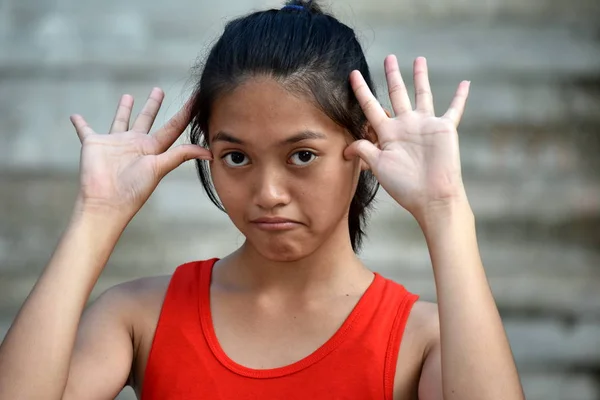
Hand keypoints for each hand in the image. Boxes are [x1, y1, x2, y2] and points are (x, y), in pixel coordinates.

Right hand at [70, 88, 211, 220]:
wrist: (106, 201)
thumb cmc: (134, 188)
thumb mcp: (160, 168)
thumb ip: (181, 155)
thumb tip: (209, 153)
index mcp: (152, 148)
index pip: (172, 126)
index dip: (185, 113)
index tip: (195, 98)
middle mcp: (135, 144)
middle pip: (147, 119)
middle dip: (153, 105)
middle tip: (159, 90)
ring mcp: (114, 143)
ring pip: (120, 120)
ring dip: (123, 109)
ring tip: (128, 95)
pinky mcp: (94, 144)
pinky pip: (85, 130)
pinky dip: (80, 123)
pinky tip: (75, 116)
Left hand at [344, 56, 469, 220]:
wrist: (431, 197)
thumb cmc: (404, 186)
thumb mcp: (379, 165)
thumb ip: (364, 150)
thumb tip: (345, 146)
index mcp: (387, 133)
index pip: (371, 106)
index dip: (361, 90)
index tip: (353, 75)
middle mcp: (405, 125)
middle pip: (397, 94)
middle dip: (392, 76)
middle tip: (388, 58)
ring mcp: (425, 125)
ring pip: (422, 94)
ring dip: (421, 77)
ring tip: (419, 59)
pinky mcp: (444, 129)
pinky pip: (454, 109)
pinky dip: (460, 96)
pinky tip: (466, 82)